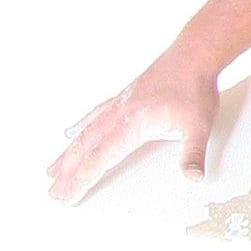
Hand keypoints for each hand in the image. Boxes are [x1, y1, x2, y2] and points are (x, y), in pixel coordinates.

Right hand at [46, 49, 220, 203]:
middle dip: (68, 172)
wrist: (194, 54)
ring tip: (52, 170)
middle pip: (86, 148)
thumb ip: (193, 154)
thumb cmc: (194, 87)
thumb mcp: (199, 125)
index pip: (99, 159)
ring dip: (68, 153)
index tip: (67, 196)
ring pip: (86, 132)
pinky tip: (70, 132)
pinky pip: (94, 114)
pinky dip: (80, 125)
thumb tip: (193, 177)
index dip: (81, 180)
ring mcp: (119, 104)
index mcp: (132, 124)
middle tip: (53, 192)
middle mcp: (119, 114)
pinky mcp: (124, 96)